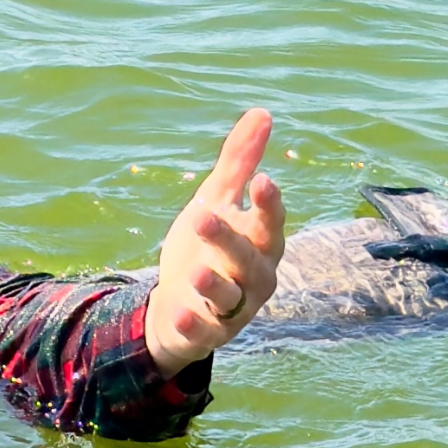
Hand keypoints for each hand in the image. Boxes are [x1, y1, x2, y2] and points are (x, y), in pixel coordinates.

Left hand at [145, 109, 284, 376]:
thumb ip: (239, 163)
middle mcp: (254, 279)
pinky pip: (203, 332)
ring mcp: (231, 311)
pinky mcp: (205, 335)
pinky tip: (179, 311)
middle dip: (229, 239)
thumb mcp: (216, 201)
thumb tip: (262, 113)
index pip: (270, 223)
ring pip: (230, 300)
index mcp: (260, 244)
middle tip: (203, 215)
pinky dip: (193, 323)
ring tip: (194, 270)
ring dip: (214, 286)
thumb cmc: (206, 249)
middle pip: (249, 260)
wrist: (176, 307)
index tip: (262, 180)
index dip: (268, 205)